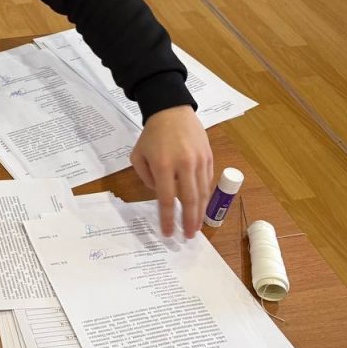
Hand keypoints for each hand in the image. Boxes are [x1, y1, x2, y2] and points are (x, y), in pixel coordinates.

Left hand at [130, 105, 213, 238]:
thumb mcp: (138, 155)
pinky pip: (208, 181)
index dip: (168, 219)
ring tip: (197, 227)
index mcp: (163, 165)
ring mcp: (199, 161)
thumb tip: (159, 194)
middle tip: (189, 236)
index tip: (168, 233)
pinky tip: (202, 206)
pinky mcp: (209, 157)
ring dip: (201, 213)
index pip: (167, 199)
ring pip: (203, 193)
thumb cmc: (151, 135)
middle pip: (190, 200)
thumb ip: (145, 177)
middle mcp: (183, 164)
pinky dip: (205, 196)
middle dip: (190, 221)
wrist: (171, 111)